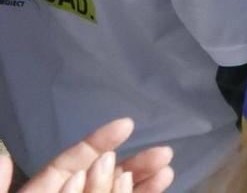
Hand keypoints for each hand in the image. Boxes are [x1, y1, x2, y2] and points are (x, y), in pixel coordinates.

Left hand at [0, 117, 173, 192]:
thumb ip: (1, 185)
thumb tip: (2, 158)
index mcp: (44, 189)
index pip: (73, 160)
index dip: (99, 141)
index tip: (126, 124)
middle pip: (104, 175)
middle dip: (134, 162)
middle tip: (163, 151)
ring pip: (118, 190)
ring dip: (143, 180)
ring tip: (166, 168)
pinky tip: (159, 184)